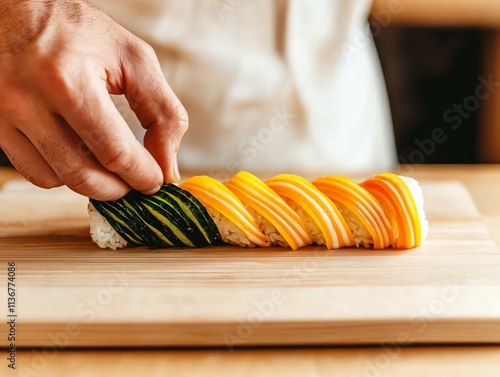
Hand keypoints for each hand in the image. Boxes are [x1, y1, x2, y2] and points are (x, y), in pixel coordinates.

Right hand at [0, 0, 187, 199]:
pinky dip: (64, 173)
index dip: (143, 175)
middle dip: (120, 188)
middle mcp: (27, 100)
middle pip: (83, 175)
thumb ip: (162, 112)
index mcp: (68, 80)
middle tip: (137, 181)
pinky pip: (34, 172)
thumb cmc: (78, 30)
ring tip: (110, 163)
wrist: (15, 8)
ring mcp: (3, 115)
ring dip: (93, 182)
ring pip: (58, 180)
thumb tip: (167, 167)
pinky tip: (81, 153)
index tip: (156, 180)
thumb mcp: (134, 59)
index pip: (114, 152)